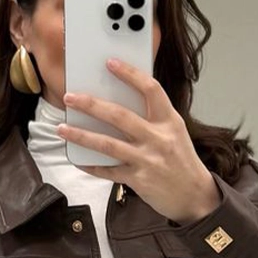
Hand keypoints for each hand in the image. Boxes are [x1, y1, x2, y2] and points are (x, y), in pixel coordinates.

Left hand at [57, 58, 219, 225]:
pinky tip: (78, 159)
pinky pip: (108, 171)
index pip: (151, 90)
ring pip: (107, 144)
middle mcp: (158, 138)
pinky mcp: (138, 180)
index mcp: (169, 121)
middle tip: (70, 98)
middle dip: (91, 105)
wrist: (195, 195)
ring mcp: (147, 160)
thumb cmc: (181, 160)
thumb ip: (152, 118)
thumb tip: (118, 103)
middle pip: (119, 116)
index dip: (130, 74)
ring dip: (81, 135)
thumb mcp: (174, 133)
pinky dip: (91, 165)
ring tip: (62, 128)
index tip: (110, 63)